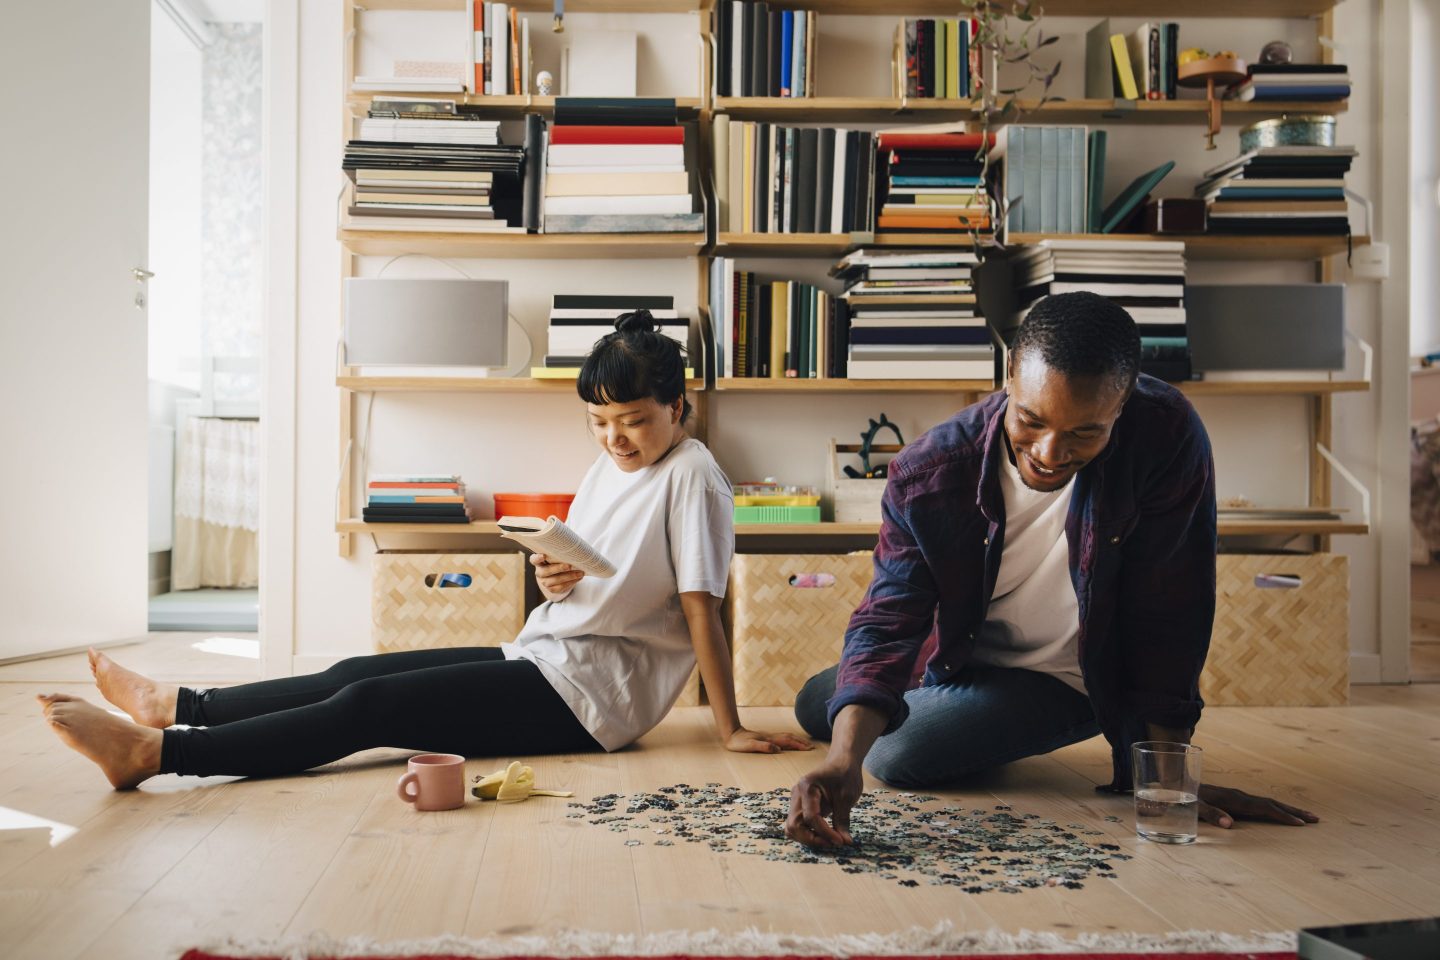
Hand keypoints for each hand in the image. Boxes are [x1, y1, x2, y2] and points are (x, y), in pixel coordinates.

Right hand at [530, 552, 582, 601]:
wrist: (559, 574)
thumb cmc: (558, 560)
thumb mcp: (557, 556)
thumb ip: (560, 553)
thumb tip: (574, 550)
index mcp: (538, 561)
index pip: (534, 559)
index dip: (537, 558)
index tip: (544, 555)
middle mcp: (539, 572)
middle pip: (545, 571)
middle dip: (558, 568)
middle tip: (569, 566)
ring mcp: (544, 582)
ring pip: (554, 581)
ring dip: (569, 577)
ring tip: (580, 573)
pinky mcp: (551, 589)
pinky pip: (560, 587)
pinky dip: (571, 582)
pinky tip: (578, 578)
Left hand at [724, 727, 811, 754]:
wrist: (731, 734)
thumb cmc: (739, 743)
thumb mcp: (750, 746)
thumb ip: (763, 747)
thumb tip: (777, 749)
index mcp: (769, 740)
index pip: (788, 741)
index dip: (799, 745)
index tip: (809, 748)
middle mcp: (771, 737)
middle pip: (790, 738)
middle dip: (801, 742)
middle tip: (811, 747)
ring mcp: (768, 736)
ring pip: (786, 736)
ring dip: (796, 740)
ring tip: (804, 744)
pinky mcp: (765, 738)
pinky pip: (781, 738)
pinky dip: (789, 739)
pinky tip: (789, 742)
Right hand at [785, 761, 861, 847]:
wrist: (841, 761)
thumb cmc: (845, 774)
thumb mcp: (847, 797)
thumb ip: (843, 820)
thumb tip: (845, 842)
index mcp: (807, 787)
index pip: (811, 817)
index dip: (825, 832)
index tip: (840, 841)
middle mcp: (797, 794)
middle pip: (794, 825)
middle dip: (811, 839)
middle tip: (831, 844)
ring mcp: (796, 800)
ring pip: (792, 827)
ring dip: (808, 838)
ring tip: (828, 841)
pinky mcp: (800, 806)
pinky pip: (798, 824)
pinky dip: (809, 833)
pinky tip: (824, 835)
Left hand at [1197, 783, 1319, 828]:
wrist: (1176, 785)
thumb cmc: (1185, 799)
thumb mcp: (1194, 808)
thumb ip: (1210, 814)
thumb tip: (1230, 824)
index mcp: (1234, 799)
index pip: (1264, 808)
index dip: (1281, 816)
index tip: (1299, 824)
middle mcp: (1240, 796)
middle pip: (1272, 803)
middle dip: (1293, 811)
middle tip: (1315, 819)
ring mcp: (1238, 796)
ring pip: (1268, 803)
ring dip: (1287, 809)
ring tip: (1306, 817)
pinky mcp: (1235, 799)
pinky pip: (1260, 804)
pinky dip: (1275, 808)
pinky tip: (1281, 813)